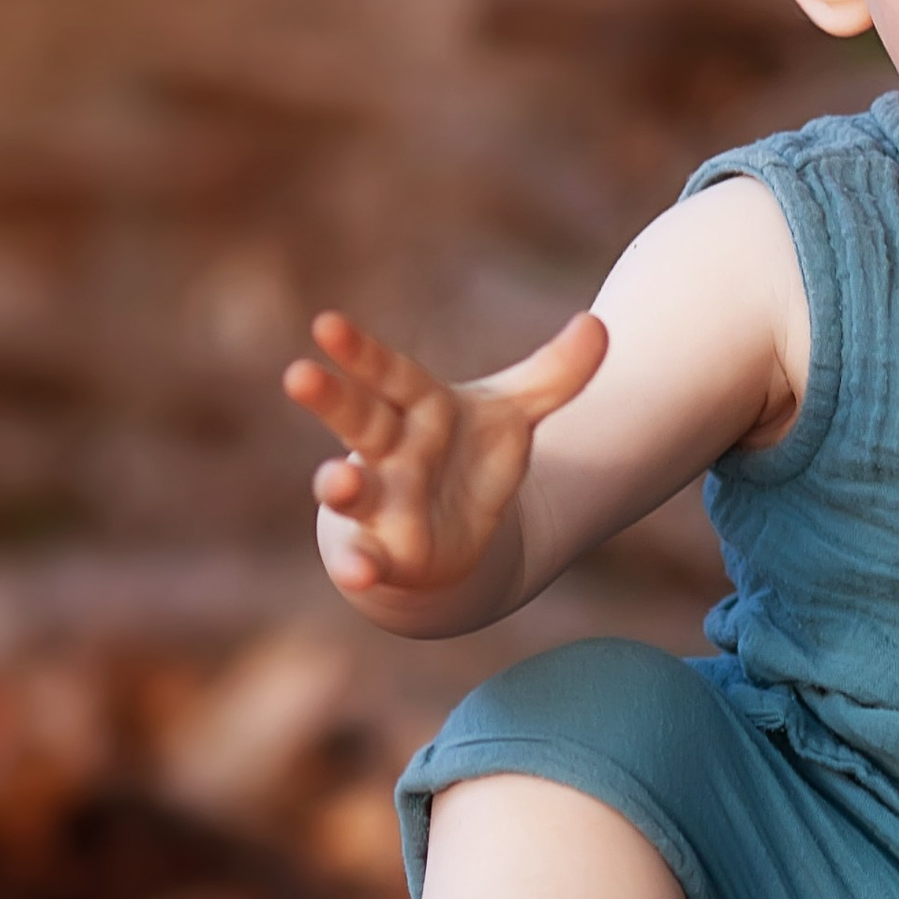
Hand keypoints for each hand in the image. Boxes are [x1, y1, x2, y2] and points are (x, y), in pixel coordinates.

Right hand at [283, 308, 605, 600]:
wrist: (447, 531)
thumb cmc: (465, 456)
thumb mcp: (514, 415)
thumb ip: (556, 374)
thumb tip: (599, 324)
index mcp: (415, 406)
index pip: (388, 373)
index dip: (361, 352)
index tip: (326, 324)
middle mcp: (387, 449)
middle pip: (357, 419)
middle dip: (330, 399)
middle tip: (299, 375)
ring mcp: (379, 501)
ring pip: (350, 489)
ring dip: (339, 487)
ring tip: (337, 481)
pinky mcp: (383, 553)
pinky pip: (365, 560)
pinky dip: (358, 569)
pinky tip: (360, 574)